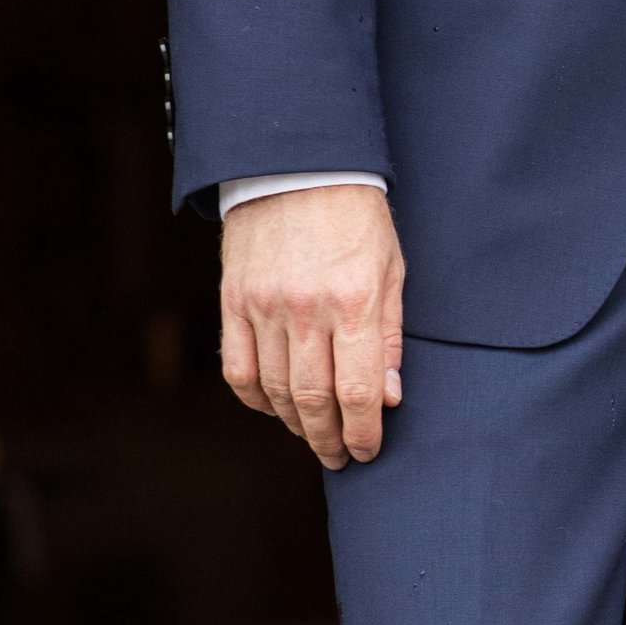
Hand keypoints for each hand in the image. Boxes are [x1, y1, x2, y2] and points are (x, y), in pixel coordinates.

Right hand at [221, 187, 405, 469]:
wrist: (298, 167)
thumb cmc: (357, 218)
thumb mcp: (392, 270)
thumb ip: (389, 336)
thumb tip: (388, 396)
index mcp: (354, 300)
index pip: (358, 389)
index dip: (363, 431)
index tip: (367, 451)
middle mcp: (306, 309)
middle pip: (313, 398)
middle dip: (329, 438)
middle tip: (340, 457)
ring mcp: (263, 306)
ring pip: (275, 389)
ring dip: (295, 423)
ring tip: (313, 435)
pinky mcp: (233, 301)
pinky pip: (238, 368)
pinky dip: (256, 398)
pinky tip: (274, 408)